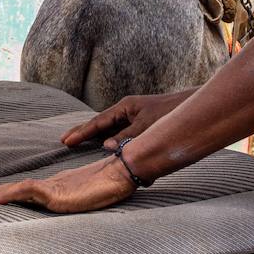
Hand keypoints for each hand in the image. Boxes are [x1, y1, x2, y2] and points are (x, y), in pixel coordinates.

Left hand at [0, 157, 134, 212]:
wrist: (122, 174)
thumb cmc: (111, 187)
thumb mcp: (89, 201)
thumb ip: (79, 204)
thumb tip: (73, 211)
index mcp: (55, 188)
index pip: (24, 192)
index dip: (5, 194)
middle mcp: (49, 186)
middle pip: (13, 188)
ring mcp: (51, 188)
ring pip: (14, 188)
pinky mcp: (54, 192)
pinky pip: (26, 191)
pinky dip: (8, 195)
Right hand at [61, 89, 194, 148]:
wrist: (190, 107)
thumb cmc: (170, 114)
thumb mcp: (147, 126)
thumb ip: (126, 137)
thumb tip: (106, 146)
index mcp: (125, 107)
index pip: (98, 121)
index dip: (82, 132)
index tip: (66, 141)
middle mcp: (125, 111)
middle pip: (99, 123)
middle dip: (82, 132)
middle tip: (63, 141)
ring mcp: (131, 117)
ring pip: (108, 128)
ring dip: (93, 136)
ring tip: (75, 143)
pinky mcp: (139, 125)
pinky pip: (118, 132)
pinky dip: (107, 138)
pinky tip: (100, 145)